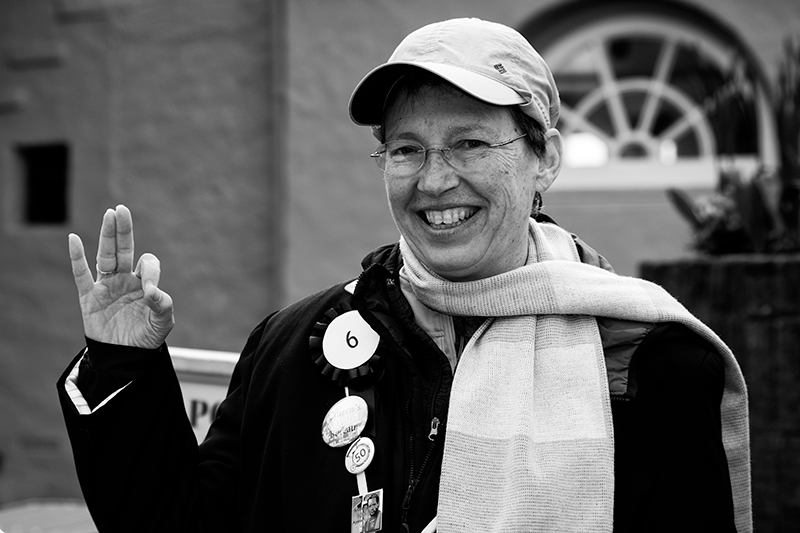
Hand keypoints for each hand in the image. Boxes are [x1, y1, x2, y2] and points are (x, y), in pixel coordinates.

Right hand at [69, 205, 173, 348]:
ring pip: (105, 256)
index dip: (150, 273)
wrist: (125, 357)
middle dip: (123, 230)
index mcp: (144, 282)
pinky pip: (81, 275)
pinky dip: (77, 258)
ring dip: (106, 236)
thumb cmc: (146, 337)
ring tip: (109, 214)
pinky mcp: (89, 298)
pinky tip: (74, 239)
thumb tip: (152, 291)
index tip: (150, 293)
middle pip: (124, 249)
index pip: (147, 264)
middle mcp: (125, 279)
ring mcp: (106, 286)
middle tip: (121, 209)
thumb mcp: (163, 324)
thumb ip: (163, 306)